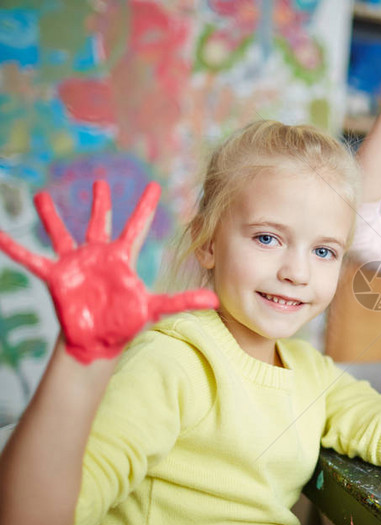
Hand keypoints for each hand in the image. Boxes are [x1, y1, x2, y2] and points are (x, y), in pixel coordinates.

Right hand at [0, 180, 218, 363]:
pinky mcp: (56, 276)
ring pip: (62, 233)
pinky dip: (15, 249)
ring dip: (51, 216)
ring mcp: (76, 264)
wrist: (98, 342)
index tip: (155, 186)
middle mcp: (98, 255)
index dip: (145, 206)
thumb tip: (215, 300)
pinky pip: (31, 259)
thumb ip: (183, 301)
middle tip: (101, 181)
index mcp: (122, 258)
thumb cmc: (126, 324)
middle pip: (100, 222)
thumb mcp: (155, 309)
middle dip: (101, 202)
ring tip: (40, 196)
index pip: (136, 226)